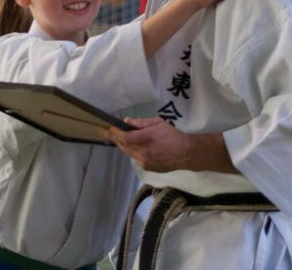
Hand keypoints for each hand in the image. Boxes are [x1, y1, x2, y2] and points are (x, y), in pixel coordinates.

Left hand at [105, 117, 236, 173]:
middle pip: (123, 146)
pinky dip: (132, 152)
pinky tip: (134, 147)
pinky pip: (136, 158)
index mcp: (146, 139)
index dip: (112, 134)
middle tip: (108, 132)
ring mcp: (145, 162)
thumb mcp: (158, 123)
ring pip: (129, 153)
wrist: (187, 153)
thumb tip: (127, 122)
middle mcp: (143, 153)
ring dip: (124, 146)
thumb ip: (141, 124)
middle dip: (115, 139)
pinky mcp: (148, 168)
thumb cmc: (173, 135)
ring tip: (120, 138)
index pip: (123, 138)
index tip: (104, 129)